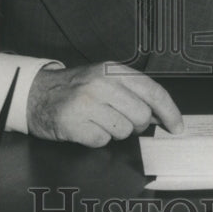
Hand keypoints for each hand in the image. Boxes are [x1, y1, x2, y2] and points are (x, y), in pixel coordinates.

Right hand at [27, 63, 182, 146]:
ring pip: (123, 131)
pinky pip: (102, 141)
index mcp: (112, 70)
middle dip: (135, 124)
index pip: (152, 91)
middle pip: (141, 115)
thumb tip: (161, 114)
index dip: (169, 111)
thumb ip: (133, 92)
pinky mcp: (74, 124)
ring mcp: (86, 104)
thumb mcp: (104, 80)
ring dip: (114, 132)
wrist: (36, 94)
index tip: (176, 126)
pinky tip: (86, 127)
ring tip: (98, 120)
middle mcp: (100, 84)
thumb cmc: (76, 89)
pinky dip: (97, 139)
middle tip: (119, 118)